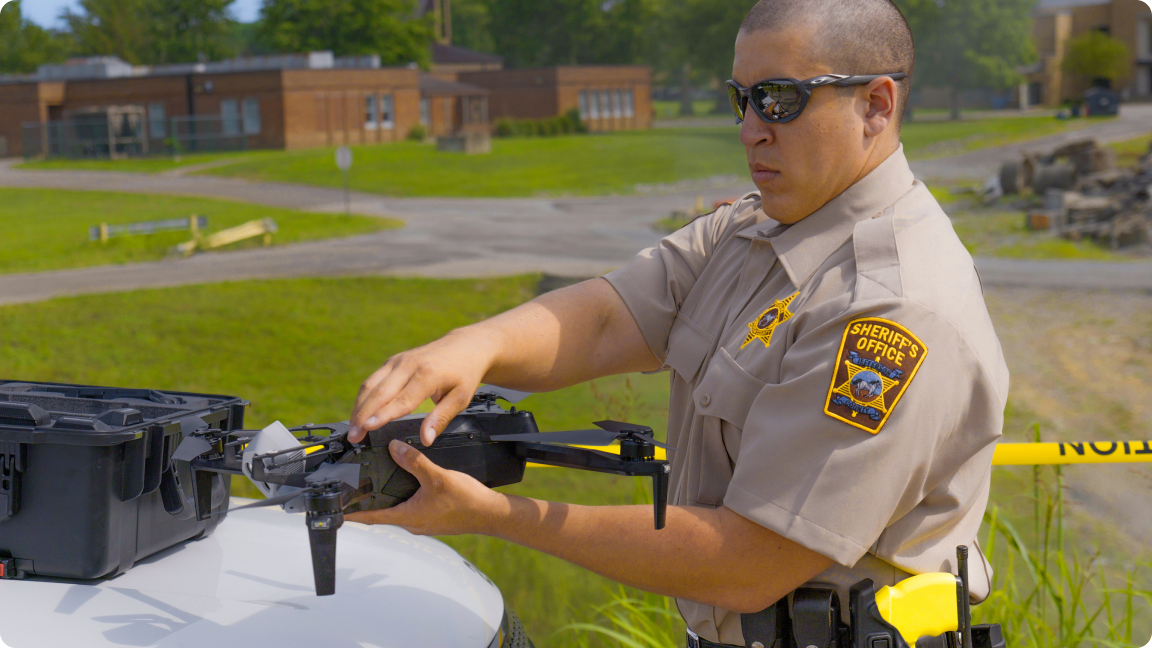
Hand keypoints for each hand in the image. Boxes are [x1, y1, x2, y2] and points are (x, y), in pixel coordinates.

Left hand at [344, 440, 503, 535]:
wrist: (491, 514)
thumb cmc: (467, 502)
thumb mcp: (437, 476)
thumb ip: (414, 461)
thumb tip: (394, 448)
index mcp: (408, 517)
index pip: (370, 517)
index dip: (351, 514)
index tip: (336, 510)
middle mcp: (413, 522)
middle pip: (381, 512)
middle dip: (368, 502)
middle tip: (355, 488)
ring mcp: (423, 521)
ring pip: (397, 508)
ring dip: (387, 498)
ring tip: (378, 483)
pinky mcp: (433, 517)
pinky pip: (411, 507)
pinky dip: (404, 496)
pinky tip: (409, 483)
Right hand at [349, 328, 499, 444]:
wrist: (465, 346)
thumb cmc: (464, 373)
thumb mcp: (460, 398)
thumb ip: (441, 418)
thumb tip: (426, 439)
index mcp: (427, 374)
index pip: (401, 399)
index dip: (383, 415)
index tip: (367, 428)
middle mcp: (409, 364)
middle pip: (379, 392)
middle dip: (363, 415)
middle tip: (353, 436)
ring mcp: (398, 361)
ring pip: (370, 384)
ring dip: (359, 407)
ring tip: (353, 429)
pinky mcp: (393, 361)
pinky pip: (373, 380)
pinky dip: (364, 397)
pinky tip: (360, 413)